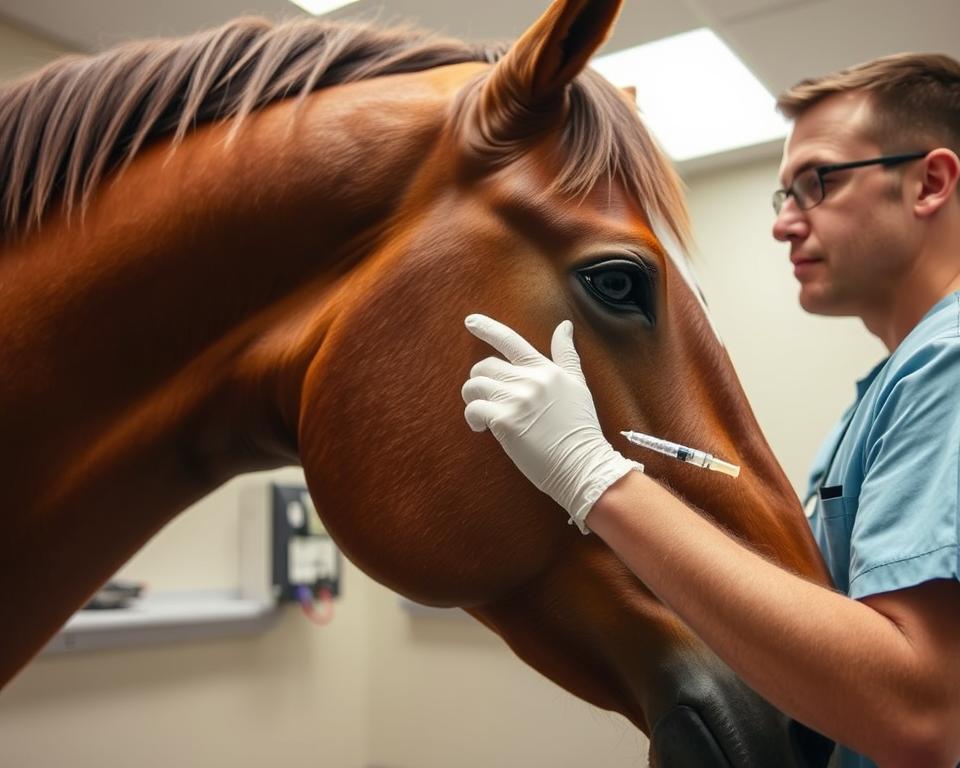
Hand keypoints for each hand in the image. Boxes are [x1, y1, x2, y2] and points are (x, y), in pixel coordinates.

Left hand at [461, 314, 641, 533]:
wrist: (584, 464)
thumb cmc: (581, 429)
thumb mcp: (578, 385)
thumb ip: (566, 355)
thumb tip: (564, 326)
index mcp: (545, 370)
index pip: (511, 341)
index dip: (487, 328)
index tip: (470, 320)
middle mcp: (530, 380)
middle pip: (485, 366)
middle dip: (480, 381)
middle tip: (488, 399)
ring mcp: (516, 399)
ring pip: (474, 385)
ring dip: (473, 399)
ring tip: (483, 414)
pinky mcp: (505, 421)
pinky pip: (474, 409)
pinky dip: (473, 419)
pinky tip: (483, 429)